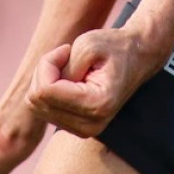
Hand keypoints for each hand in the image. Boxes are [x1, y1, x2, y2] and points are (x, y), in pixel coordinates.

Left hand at [26, 26, 167, 137]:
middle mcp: (91, 125)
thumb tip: (42, 90)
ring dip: (46, 79)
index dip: (47, 64)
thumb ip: (61, 66)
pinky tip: (68, 78)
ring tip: (70, 66)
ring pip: (36, 105)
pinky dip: (49, 89)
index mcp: (96, 105)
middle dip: (45, 71)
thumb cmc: (113, 46)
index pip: (44, 91)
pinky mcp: (77, 128)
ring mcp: (84, 130)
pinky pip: (43, 108)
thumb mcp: (87, 44)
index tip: (66, 50)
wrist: (137, 57)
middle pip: (36, 100)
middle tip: (66, 56)